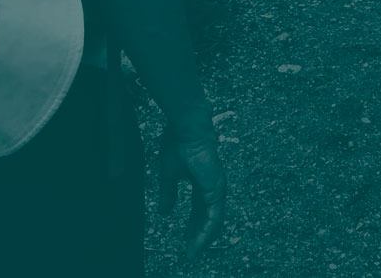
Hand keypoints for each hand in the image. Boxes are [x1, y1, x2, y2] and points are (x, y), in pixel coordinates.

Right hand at [157, 121, 226, 260]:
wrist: (185, 128)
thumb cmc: (178, 144)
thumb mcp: (169, 175)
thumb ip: (168, 194)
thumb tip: (164, 213)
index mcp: (202, 183)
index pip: (200, 211)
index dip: (192, 227)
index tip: (186, 241)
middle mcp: (212, 187)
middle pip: (207, 218)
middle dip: (198, 236)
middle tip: (190, 252)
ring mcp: (217, 188)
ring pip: (213, 221)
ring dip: (203, 238)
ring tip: (194, 252)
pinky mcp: (216, 188)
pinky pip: (214, 216)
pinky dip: (207, 230)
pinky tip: (200, 241)